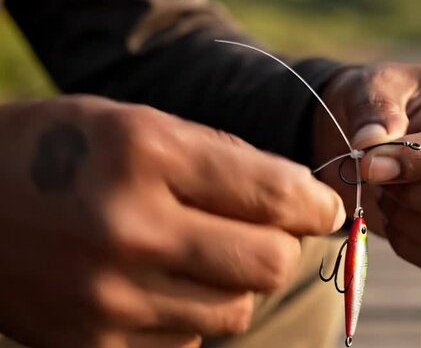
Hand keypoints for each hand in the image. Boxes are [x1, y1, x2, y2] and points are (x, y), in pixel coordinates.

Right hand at [0, 95, 344, 347]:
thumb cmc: (65, 150)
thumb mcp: (142, 125)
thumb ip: (227, 161)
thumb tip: (303, 200)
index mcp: (144, 155)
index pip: (273, 195)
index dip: (315, 204)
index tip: (324, 208)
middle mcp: (126, 230)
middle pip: (268, 265)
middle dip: (281, 246)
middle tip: (264, 230)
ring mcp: (107, 299)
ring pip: (234, 310)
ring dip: (233, 282)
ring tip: (196, 252)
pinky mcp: (93, 346)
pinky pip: (188, 340)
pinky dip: (190, 312)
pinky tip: (155, 282)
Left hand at [314, 63, 420, 275]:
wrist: (379, 138)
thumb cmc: (385, 104)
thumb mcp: (374, 87)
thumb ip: (373, 109)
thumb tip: (371, 143)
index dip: (420, 160)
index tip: (370, 165)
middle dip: (420, 195)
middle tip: (379, 179)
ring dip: (411, 221)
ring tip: (385, 192)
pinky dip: (411, 245)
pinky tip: (392, 215)